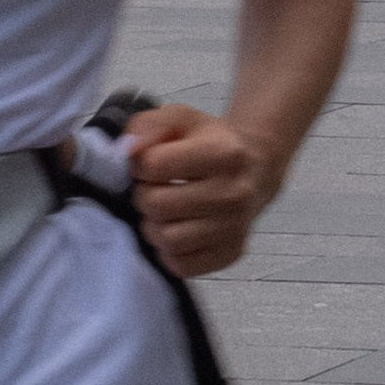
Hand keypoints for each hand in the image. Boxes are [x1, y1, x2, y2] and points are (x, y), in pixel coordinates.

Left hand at [121, 100, 274, 279]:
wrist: (255, 171)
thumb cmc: (211, 144)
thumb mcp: (181, 119)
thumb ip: (148, 125)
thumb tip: (129, 151)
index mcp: (224, 153)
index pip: (155, 165)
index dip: (140, 164)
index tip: (150, 163)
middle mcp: (234, 193)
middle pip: (157, 205)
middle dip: (145, 196)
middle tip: (154, 189)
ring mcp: (234, 228)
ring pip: (167, 239)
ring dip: (155, 225)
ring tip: (165, 211)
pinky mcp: (230, 254)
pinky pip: (180, 265)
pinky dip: (170, 251)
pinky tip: (178, 229)